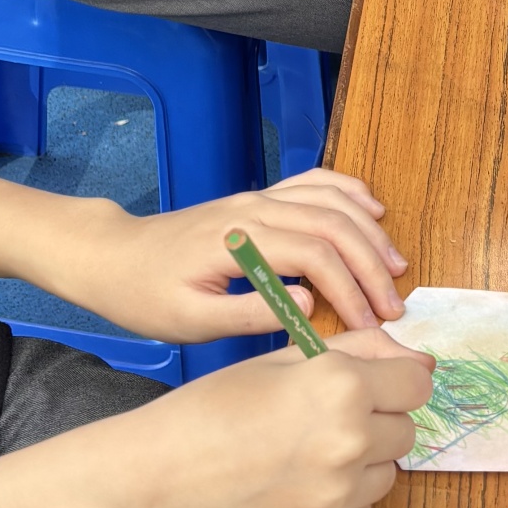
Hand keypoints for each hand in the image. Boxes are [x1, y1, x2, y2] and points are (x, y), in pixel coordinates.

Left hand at [0, 150, 405, 340]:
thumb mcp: (188, 321)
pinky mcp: (257, 199)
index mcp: (238, 241)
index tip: (371, 325)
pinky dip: (347, 190)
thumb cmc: (144, 295)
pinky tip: (372, 209)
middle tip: (395, 305)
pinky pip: (312, 182)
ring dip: (368, 231)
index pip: (315, 256)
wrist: (111, 256)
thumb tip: (310, 306)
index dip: (351, 290)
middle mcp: (254, 210)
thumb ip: (250, 314)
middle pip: (333, 225)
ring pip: (329, 200)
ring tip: (396, 266)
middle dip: (371, 265)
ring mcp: (257, 199)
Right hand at [107, 325, 434, 507]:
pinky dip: (339, 501)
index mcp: (340, 387)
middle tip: (318, 422)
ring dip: (361, 463)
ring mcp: (341, 498)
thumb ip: (358, 351)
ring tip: (299, 457)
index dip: (394, 381)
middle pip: (406, 429)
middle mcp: (350, 442)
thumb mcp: (281, 359)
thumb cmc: (209, 410)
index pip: (418, 383)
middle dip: (376, 421)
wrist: (154, 481)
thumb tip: (419, 360)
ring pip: (387, 473)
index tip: (369, 387)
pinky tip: (290, 490)